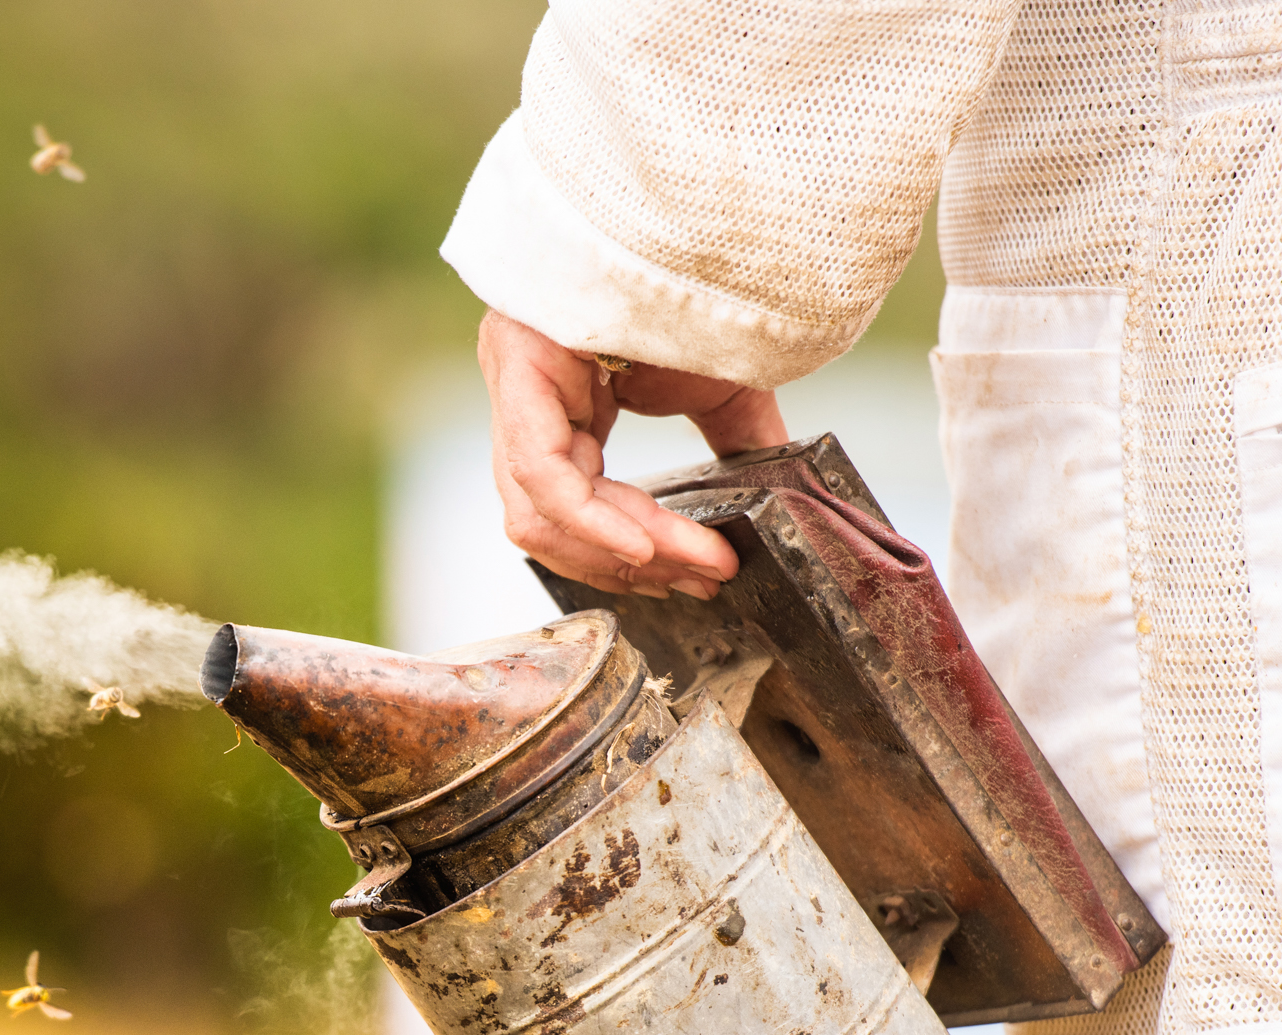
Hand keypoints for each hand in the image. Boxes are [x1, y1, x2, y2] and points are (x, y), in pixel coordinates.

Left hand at [477, 309, 786, 599]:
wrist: (691, 206)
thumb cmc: (697, 279)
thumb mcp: (719, 382)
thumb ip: (733, 444)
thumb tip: (768, 497)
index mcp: (560, 406)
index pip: (574, 510)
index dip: (638, 554)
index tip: (704, 574)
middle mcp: (525, 404)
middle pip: (551, 526)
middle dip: (632, 564)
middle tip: (703, 580)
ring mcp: (513, 389)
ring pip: (541, 516)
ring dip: (622, 553)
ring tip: (695, 563)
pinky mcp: (517, 375)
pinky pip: (545, 479)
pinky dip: (595, 523)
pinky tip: (649, 546)